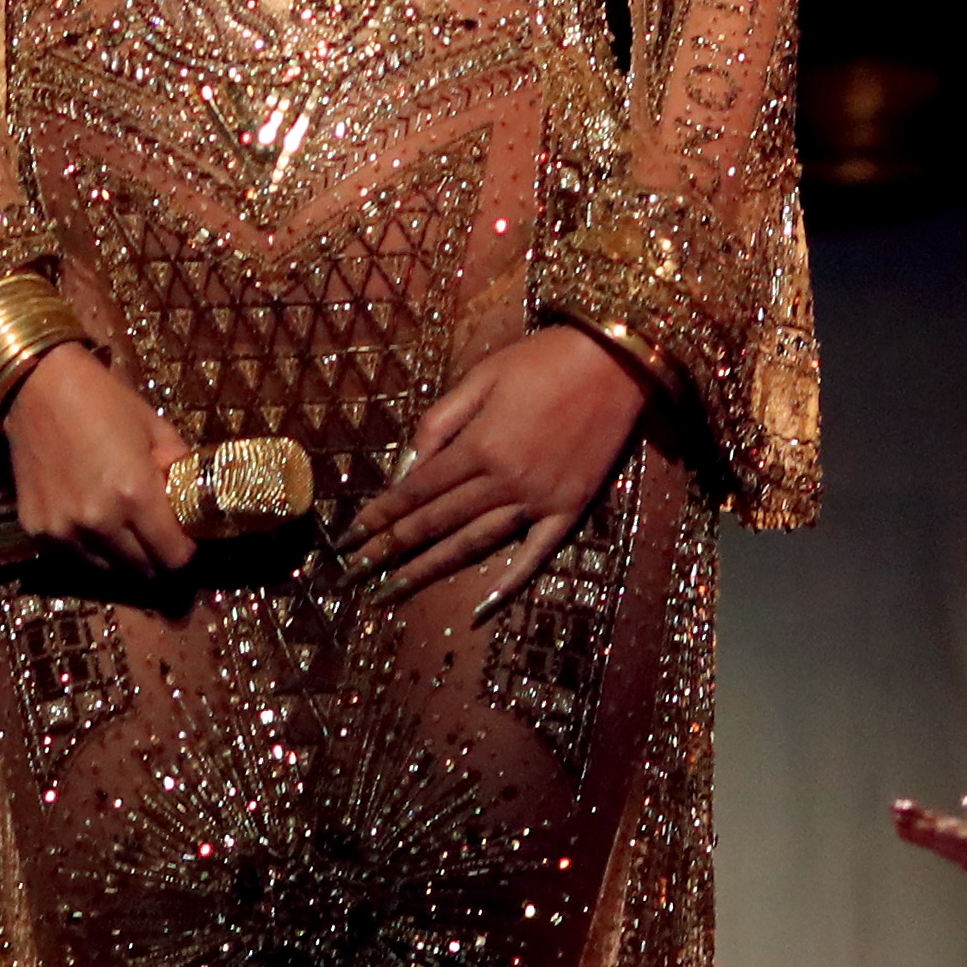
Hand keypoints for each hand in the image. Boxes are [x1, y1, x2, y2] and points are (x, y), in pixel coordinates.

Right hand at [0, 341, 194, 579]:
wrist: (36, 386)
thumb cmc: (102, 401)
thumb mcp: (154, 428)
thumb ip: (180, 469)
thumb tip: (198, 499)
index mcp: (135, 494)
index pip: (174, 557)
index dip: (185, 549)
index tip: (184, 536)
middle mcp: (99, 522)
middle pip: (144, 572)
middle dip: (157, 557)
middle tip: (156, 534)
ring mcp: (64, 531)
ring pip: (109, 572)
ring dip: (123, 557)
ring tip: (124, 527)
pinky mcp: (37, 532)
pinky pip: (76, 558)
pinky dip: (90, 549)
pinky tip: (91, 520)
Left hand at [349, 325, 647, 607]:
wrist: (618, 361)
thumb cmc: (544, 360)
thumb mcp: (482, 376)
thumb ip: (439, 421)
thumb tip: (407, 466)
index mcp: (478, 446)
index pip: (415, 492)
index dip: (379, 517)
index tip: (348, 540)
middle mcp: (503, 481)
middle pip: (435, 524)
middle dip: (389, 551)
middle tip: (354, 577)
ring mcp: (538, 500)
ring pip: (474, 544)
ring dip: (430, 570)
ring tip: (393, 592)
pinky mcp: (569, 509)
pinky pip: (535, 555)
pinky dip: (508, 583)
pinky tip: (481, 607)